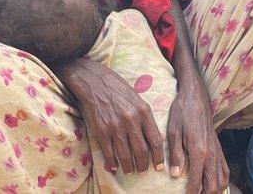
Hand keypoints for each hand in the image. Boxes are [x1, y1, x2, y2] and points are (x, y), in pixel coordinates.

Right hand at [60, 59, 164, 174]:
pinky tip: (114, 166)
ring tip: (130, 171)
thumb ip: (145, 118)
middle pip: (141, 151)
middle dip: (143, 165)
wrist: (94, 81)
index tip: (158, 166)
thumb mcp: (137, 99)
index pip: (155, 141)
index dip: (158, 157)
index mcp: (143, 111)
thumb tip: (153, 139)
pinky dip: (112, 162)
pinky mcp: (101, 130)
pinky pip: (109, 152)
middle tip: (143, 170)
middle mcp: (131, 120)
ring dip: (129, 167)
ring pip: (126, 155)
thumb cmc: (117, 89)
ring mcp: (115, 126)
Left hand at [167, 83, 228, 192]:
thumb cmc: (182, 112)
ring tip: (203, 192)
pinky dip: (221, 181)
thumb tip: (175, 175)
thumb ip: (175, 155)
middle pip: (213, 185)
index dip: (191, 193)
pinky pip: (225, 170)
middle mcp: (211, 154)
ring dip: (214, 190)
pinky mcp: (219, 148)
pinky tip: (214, 184)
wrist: (196, 98)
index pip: (196, 181)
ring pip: (221, 179)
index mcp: (198, 151)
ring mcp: (217, 151)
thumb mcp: (173, 132)